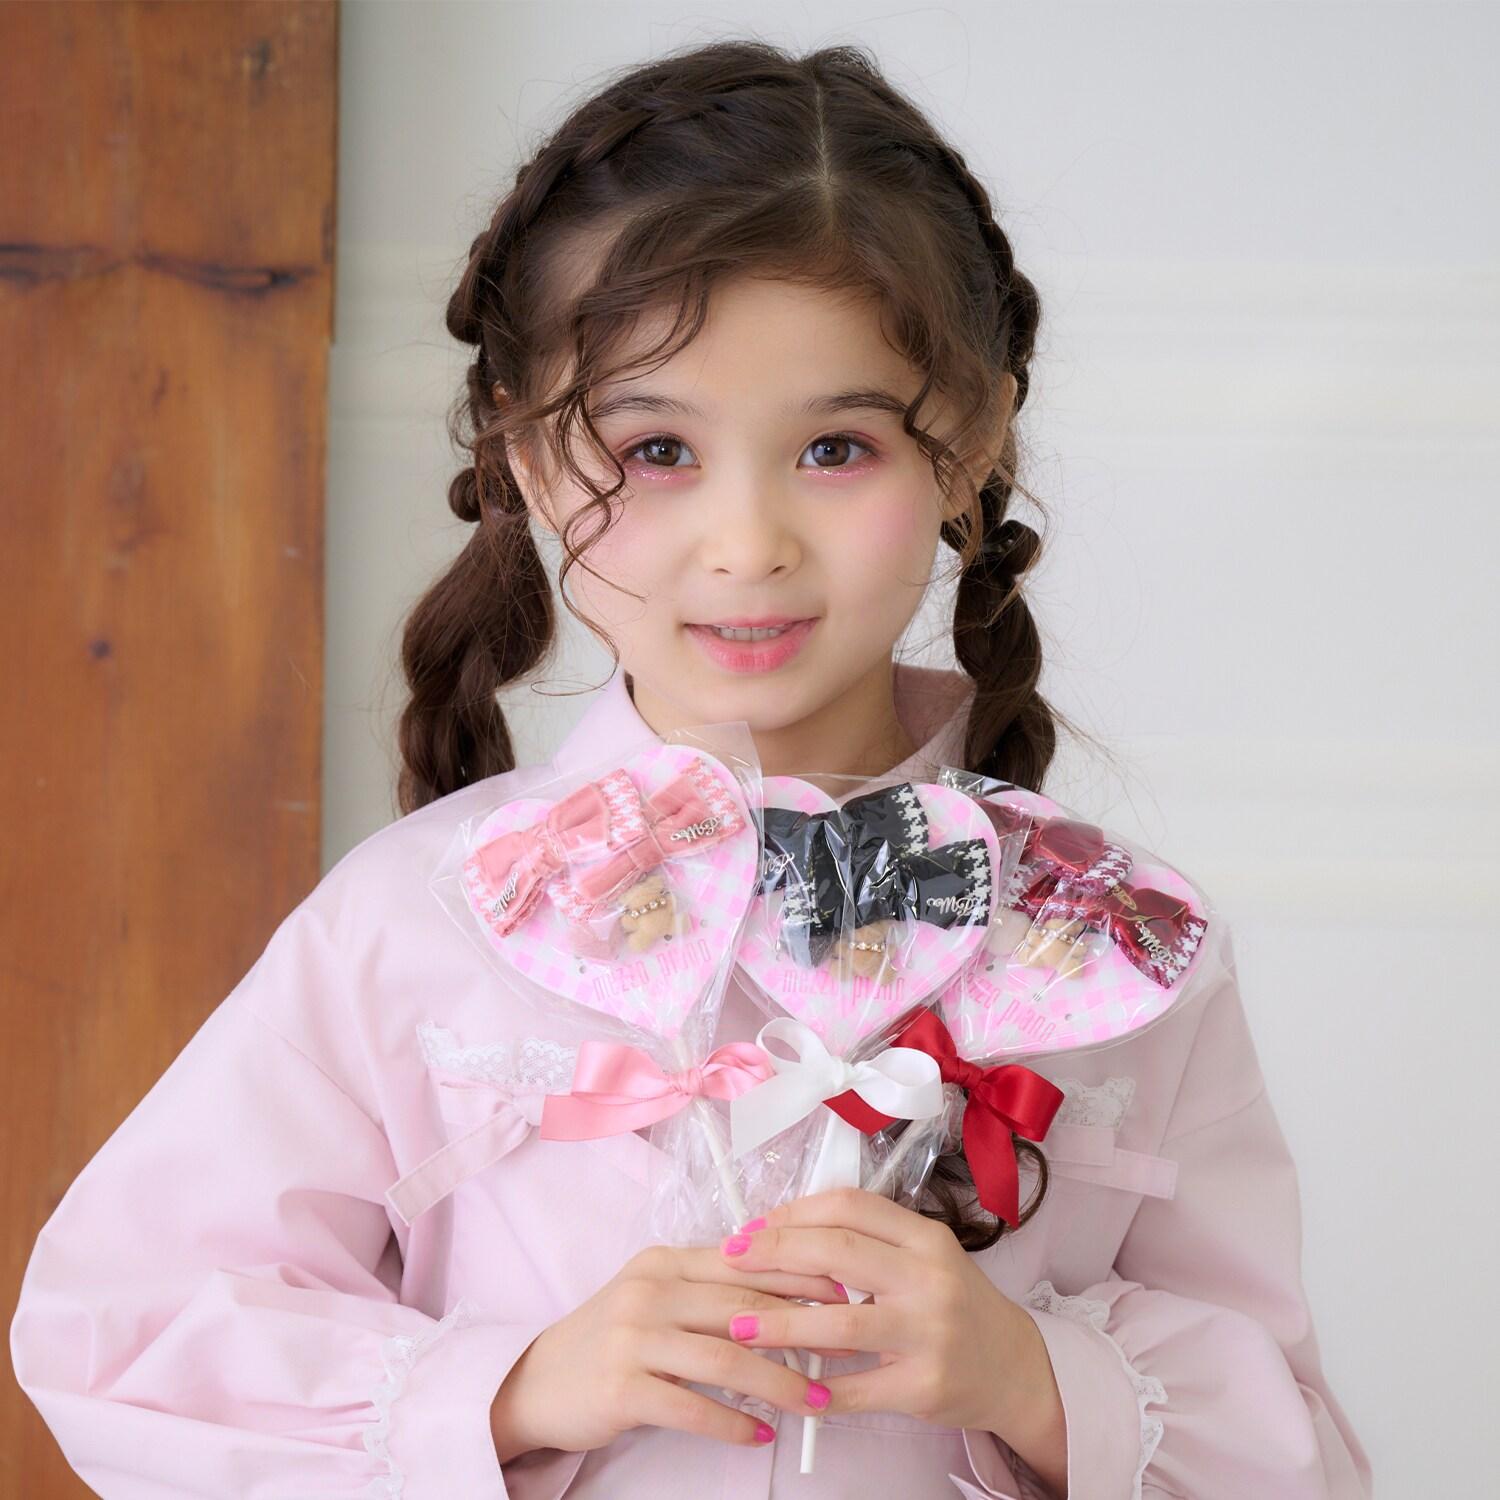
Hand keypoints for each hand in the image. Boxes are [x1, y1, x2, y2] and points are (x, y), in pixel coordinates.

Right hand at [489, 1241, 848, 1461]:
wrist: (536, 1383)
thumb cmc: (608, 1339)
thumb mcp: (654, 1297)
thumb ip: (708, 1288)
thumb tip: (785, 1294)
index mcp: (664, 1262)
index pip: (747, 1261)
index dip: (802, 1275)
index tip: (845, 1292)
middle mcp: (650, 1291)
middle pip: (745, 1307)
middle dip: (805, 1330)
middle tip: (847, 1349)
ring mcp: (633, 1338)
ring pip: (727, 1357)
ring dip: (780, 1383)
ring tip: (816, 1402)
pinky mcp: (622, 1388)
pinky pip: (692, 1407)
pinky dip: (733, 1423)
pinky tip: (760, 1433)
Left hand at [714, 1187, 1067, 1489]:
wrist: (1013, 1366)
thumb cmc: (953, 1303)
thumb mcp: (923, 1257)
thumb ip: (869, 1242)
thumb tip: (784, 1231)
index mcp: (925, 1238)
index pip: (850, 1207)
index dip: (794, 1213)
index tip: (753, 1226)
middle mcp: (930, 1278)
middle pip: (838, 1253)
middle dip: (775, 1254)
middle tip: (730, 1259)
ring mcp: (930, 1334)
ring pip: (841, 1323)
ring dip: (782, 1324)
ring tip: (739, 1326)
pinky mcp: (925, 1386)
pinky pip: (857, 1388)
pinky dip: (817, 1389)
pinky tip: (786, 1386)